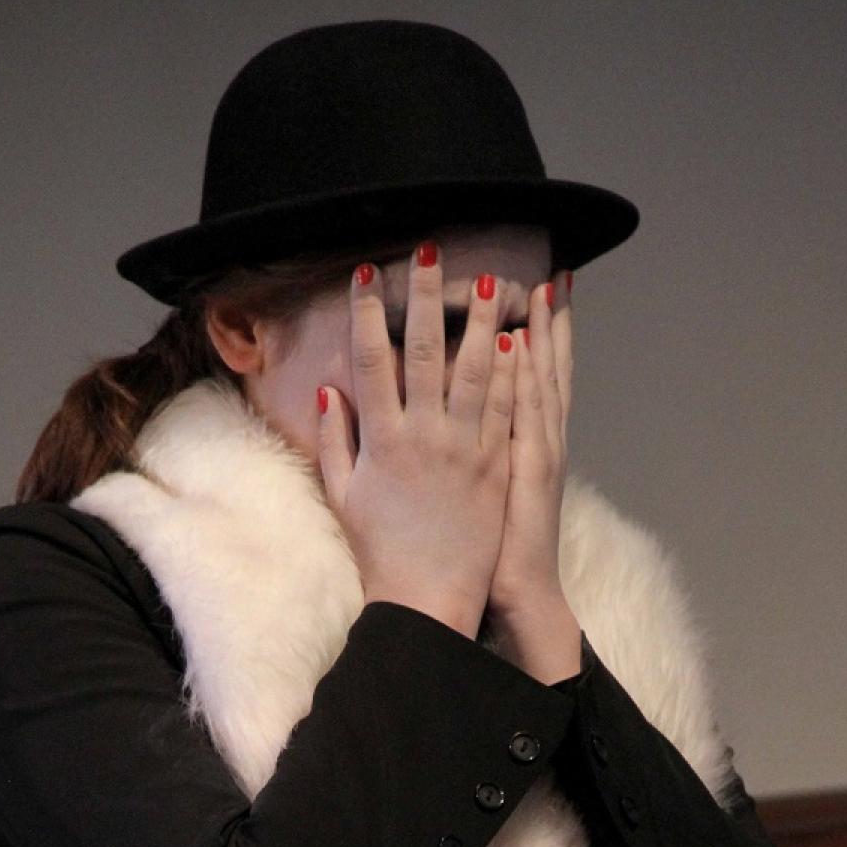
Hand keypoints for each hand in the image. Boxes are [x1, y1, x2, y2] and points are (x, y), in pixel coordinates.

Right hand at [316, 243, 517, 637]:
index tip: (367, 272)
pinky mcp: (497, 466)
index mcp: (382, 439)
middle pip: (427, 348)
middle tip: (431, 248)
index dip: (368, 311)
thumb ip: (336, 440)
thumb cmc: (382, 551)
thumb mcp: (344, 495)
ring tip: (491, 281)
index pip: (372, 358)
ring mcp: (465, 448)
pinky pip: (506, 408)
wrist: (427, 598)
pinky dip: (512, 370)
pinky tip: (517, 339)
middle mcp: (425, 435)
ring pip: (477, 369)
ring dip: (483, 320)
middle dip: (428, 293)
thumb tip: (329, 391)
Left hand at [486, 271, 572, 616]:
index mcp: (528, 447)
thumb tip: (465, 423)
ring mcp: (537, 454)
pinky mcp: (525, 471)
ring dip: (541, 334)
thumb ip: (482, 454)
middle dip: (551, 324)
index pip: (534, 382)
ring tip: (541, 290)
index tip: (534, 298)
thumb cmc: (497, 555)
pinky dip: (524, 377)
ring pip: (541, 383)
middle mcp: (540, 443)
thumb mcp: (491, 496)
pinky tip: (518, 343)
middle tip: (552, 277)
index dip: (539, 341)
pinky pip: (523, 414)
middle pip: (547, 371)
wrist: (522, 596)